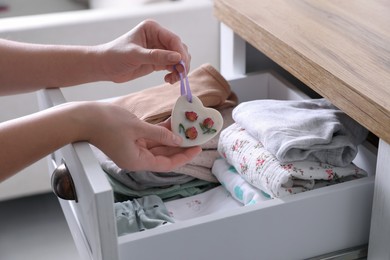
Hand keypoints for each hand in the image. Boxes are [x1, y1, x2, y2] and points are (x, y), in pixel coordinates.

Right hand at [85, 102, 200, 171]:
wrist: (83, 117)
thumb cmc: (107, 123)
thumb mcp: (138, 127)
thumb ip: (160, 134)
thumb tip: (178, 140)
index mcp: (137, 161)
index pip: (166, 164)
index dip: (183, 157)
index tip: (197, 148)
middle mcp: (136, 158)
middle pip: (163, 155)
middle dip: (180, 146)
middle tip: (195, 137)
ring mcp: (132, 149)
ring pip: (158, 146)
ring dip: (171, 138)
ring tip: (187, 129)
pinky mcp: (130, 140)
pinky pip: (149, 138)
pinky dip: (160, 132)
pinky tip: (172, 123)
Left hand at [98, 19, 190, 84]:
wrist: (105, 67)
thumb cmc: (115, 55)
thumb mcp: (135, 55)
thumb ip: (156, 56)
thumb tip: (177, 58)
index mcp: (152, 29)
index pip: (173, 39)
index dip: (180, 52)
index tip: (182, 65)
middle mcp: (158, 38)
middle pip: (179, 49)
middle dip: (182, 62)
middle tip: (181, 75)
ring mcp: (159, 50)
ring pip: (178, 59)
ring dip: (179, 69)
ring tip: (173, 79)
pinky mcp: (158, 61)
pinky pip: (172, 67)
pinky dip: (174, 74)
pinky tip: (169, 80)